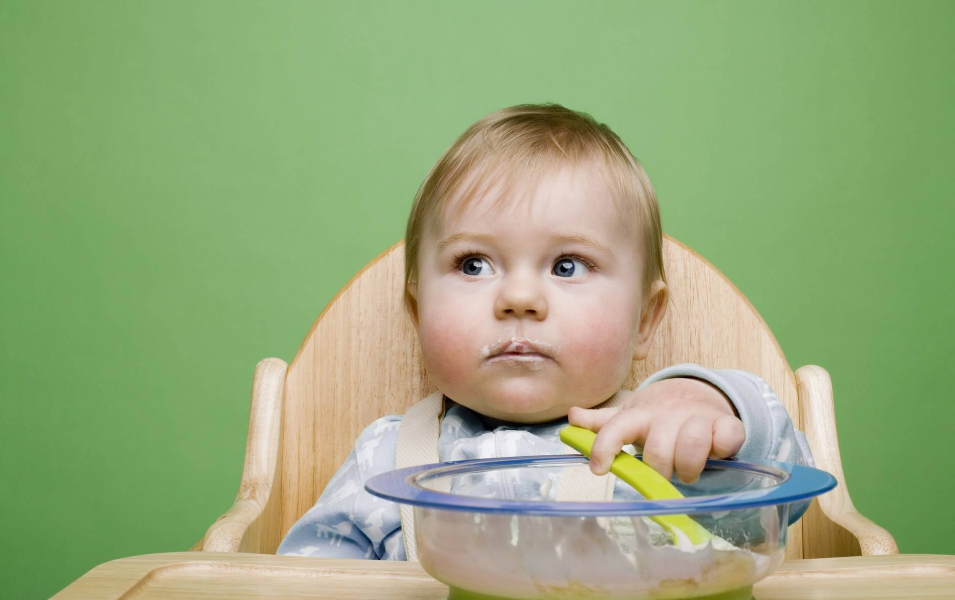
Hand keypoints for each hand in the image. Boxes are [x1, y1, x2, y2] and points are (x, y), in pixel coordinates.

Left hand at [567, 378, 744, 483]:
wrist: (696, 395)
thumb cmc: (658, 416)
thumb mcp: (629, 417)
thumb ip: (603, 423)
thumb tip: (572, 417)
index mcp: (639, 416)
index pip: (616, 428)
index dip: (605, 448)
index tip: (598, 470)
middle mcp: (667, 415)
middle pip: (658, 451)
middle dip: (660, 470)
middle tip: (663, 473)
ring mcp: (698, 417)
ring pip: (693, 444)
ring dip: (690, 466)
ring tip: (687, 470)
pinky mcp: (726, 424)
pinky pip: (728, 437)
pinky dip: (724, 448)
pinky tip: (718, 451)